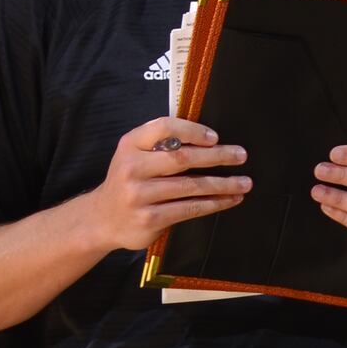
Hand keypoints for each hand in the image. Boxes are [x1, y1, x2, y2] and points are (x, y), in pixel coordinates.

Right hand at [78, 116, 251, 253]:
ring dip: (223, 184)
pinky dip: (213, 204)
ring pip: (190, 186)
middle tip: (241, 155)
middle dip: (217, 156)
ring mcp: (140, 195)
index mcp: (130, 145)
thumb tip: (207, 138)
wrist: (102, 219)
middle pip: (182, 158)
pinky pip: (189, 208)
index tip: (215, 137)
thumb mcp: (133, 154)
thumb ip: (159, 144)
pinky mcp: (150, 218)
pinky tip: (229, 200)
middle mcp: (132, 168)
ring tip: (244, 182)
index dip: (192, 131)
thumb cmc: (128, 182)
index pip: (163, 128)